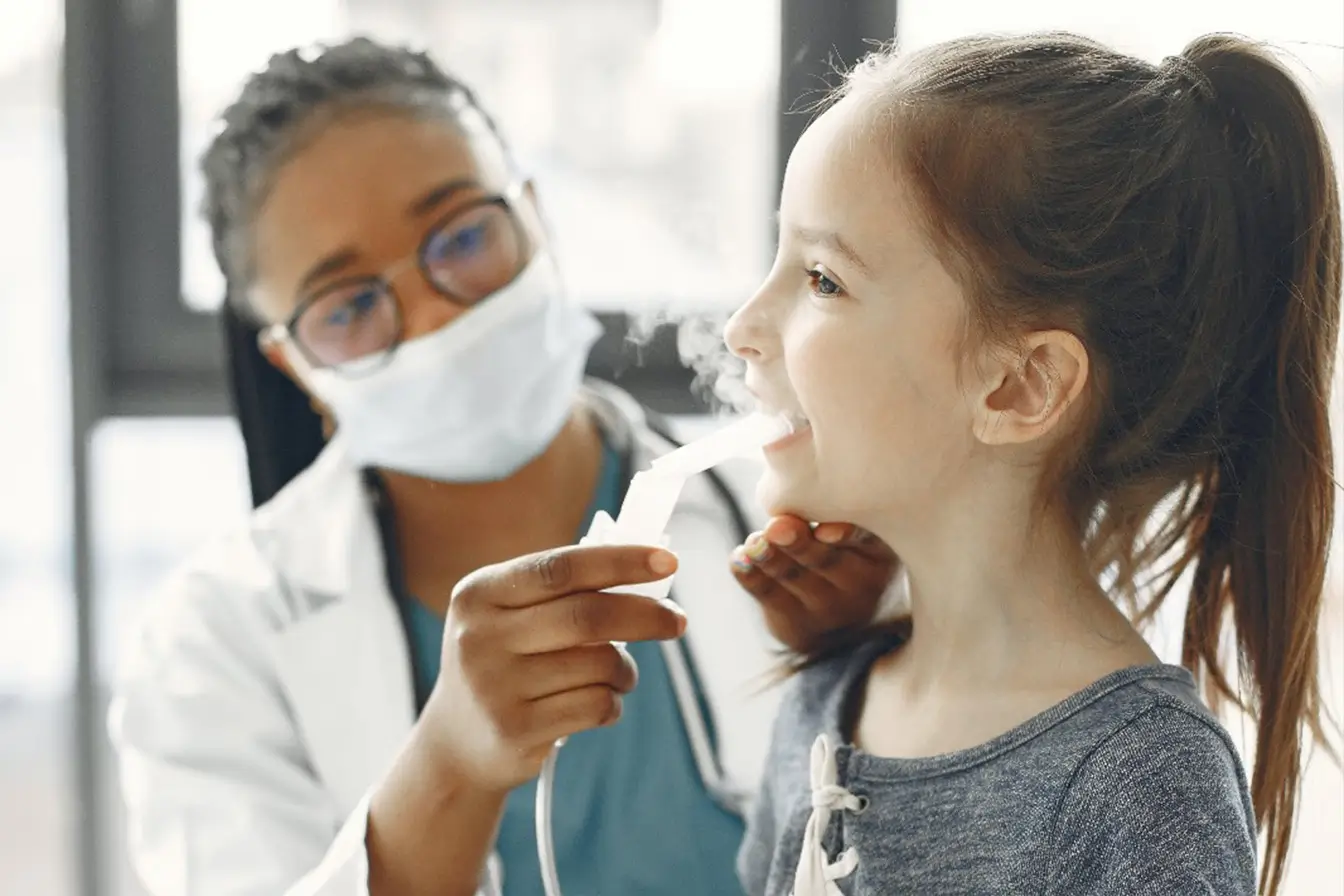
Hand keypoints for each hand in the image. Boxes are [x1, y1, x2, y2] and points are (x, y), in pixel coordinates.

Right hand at [423, 545, 686, 792]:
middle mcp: (479, 637)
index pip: (561, 567)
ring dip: (625, 668)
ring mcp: (494, 686)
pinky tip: (599, 703)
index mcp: (480, 593)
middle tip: (678, 621)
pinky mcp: (514, 730)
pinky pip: (595, 705)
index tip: (668, 561)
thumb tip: (651, 570)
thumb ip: (568, 591)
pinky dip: (613, 701)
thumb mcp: (512, 616)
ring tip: (617, 674)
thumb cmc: (506, 663)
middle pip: (586, 616)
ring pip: (598, 664)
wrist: (455, 745)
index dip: (620, 561)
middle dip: (644, 615)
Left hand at [731, 515, 898, 652]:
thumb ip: (825, 518)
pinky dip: (750, 576)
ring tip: (754, 544)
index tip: (824, 530)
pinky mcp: (795, 623)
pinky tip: (738, 559)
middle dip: (799, 544)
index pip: (866, 542)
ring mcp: (827, 610)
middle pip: (827, 561)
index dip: (846, 535)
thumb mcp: (853, 537)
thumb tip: (782, 519)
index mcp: (879, 555)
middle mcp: (860, 586)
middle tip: (776, 528)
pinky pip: (769, 596)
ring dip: (770, 558)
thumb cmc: (847, 554)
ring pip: (795, 578)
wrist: (845, 622)